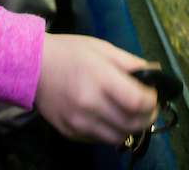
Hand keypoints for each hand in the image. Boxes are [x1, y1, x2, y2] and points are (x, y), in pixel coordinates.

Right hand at [34, 34, 157, 143]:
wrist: (32, 66)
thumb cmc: (70, 52)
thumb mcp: (103, 48)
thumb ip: (131, 63)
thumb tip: (156, 73)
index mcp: (100, 79)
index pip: (138, 103)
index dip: (152, 101)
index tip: (152, 94)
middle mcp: (90, 105)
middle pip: (133, 124)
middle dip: (147, 116)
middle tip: (147, 107)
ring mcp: (79, 123)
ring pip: (119, 137)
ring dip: (130, 127)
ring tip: (129, 113)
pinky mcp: (71, 133)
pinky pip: (100, 140)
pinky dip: (111, 131)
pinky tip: (109, 117)